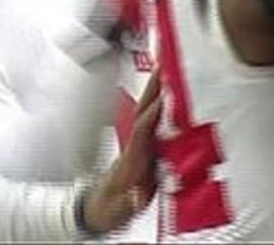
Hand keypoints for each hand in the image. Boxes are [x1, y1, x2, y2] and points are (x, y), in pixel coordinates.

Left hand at [80, 77, 160, 234]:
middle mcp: (135, 147)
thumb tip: (136, 198)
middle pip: (144, 111)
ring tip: (171, 71)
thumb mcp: (122, 207)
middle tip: (167, 65)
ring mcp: (139, 145)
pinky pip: (155, 121)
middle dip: (154, 88)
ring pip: (148, 112)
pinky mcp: (144, 147)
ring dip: (158, 91)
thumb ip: (130, 200)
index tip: (168, 98)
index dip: (155, 114)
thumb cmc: (112, 207)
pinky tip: (173, 96)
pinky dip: (163, 105)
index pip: (143, 130)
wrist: (99, 209)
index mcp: (132, 159)